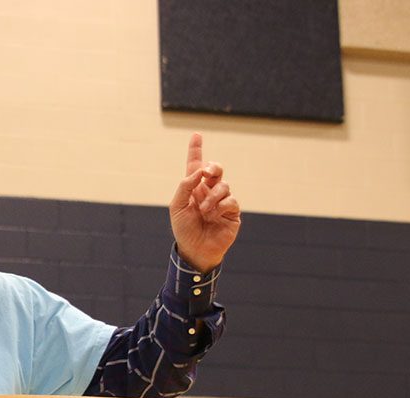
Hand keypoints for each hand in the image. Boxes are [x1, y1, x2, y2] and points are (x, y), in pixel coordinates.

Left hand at [169, 133, 240, 272]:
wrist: (195, 250)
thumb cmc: (184, 230)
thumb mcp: (176, 207)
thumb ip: (184, 186)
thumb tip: (198, 172)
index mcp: (193, 189)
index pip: (196, 166)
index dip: (196, 150)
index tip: (196, 135)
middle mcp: (209, 192)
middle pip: (216, 169)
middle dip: (213, 167)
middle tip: (207, 173)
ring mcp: (221, 201)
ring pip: (224, 186)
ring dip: (212, 197)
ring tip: (204, 212)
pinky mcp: (232, 212)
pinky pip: (231, 200)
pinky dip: (221, 206)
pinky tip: (213, 216)